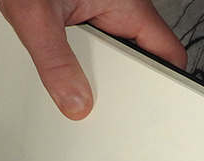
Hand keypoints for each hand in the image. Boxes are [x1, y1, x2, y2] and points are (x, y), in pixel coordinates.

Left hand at [0, 0, 187, 119]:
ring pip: (115, 58)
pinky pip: (94, 50)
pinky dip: (83, 65)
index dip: (167, 84)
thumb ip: (54, 61)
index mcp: (126, 6)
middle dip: (125, 85)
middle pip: (140, 61)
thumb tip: (73, 101)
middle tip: (108, 100)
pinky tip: (68, 72)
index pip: (167, 53)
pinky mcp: (85, 16)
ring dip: (99, 75)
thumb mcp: (35, 17)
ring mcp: (103, 13)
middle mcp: (119, 10)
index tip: (159, 108)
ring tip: (80, 84)